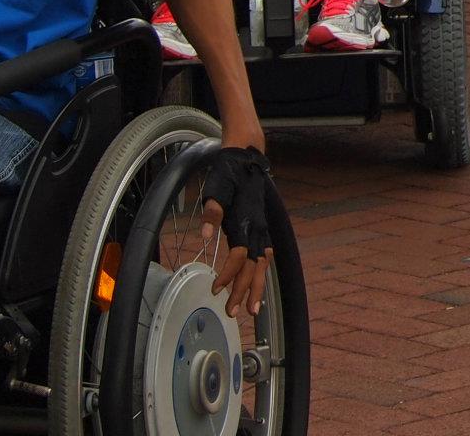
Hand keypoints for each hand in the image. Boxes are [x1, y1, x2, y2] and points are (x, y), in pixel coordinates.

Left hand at [199, 146, 273, 316]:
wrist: (246, 157)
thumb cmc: (228, 174)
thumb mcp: (215, 190)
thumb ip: (211, 213)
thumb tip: (204, 235)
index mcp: (245, 222)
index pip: (239, 257)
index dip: (227, 275)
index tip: (214, 288)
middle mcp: (257, 228)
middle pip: (253, 268)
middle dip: (245, 292)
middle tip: (234, 312)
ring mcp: (262, 227)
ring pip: (263, 265)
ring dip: (257, 287)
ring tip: (253, 309)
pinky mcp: (261, 225)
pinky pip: (266, 254)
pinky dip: (262, 270)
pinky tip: (260, 279)